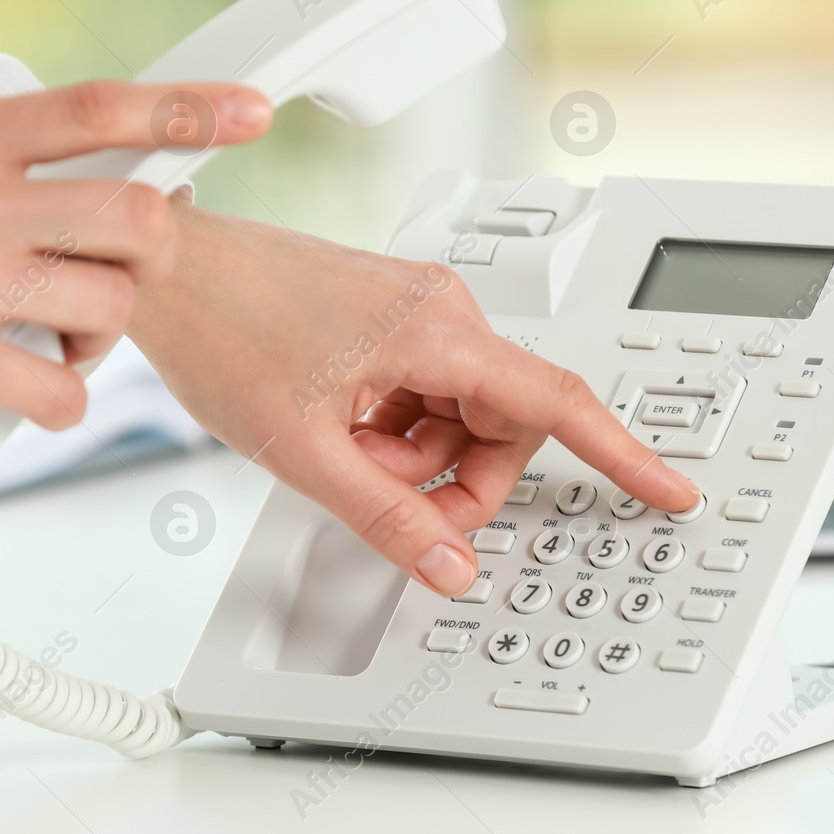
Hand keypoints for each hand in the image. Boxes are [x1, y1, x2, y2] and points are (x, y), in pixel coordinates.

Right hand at [0, 81, 271, 427]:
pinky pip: (63, 390)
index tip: (250, 114)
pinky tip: (32, 391)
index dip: (191, 110)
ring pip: (112, 306)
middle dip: (153, 257)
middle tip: (123, 276)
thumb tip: (70, 175)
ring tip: (56, 337)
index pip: (105, 109)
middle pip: (140, 220)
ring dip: (102, 334)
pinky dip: (63, 400)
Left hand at [127, 204, 700, 596]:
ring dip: (412, 454)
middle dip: (450, 476)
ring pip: (460, 415)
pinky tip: (337, 422)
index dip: (622, 455)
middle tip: (374, 483)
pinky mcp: (391, 315)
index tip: (668, 488)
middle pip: (503, 424)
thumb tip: (451, 566)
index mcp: (439, 332)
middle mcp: (443, 310)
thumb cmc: (222, 328)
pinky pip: (426, 392)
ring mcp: (417, 309)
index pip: (559, 403)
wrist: (165, 268)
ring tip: (336, 444)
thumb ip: (388, 517)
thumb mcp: (305, 449)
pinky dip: (393, 427)